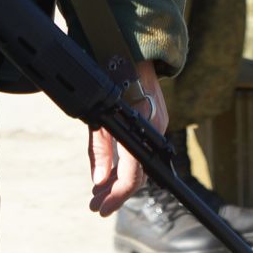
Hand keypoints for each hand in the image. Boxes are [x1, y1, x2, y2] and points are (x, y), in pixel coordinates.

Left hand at [89, 60, 165, 216]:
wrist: (128, 43)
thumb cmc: (109, 73)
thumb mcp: (98, 113)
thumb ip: (100, 148)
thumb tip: (99, 181)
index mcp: (144, 128)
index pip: (134, 175)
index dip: (117, 196)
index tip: (101, 209)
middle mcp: (155, 129)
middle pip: (138, 174)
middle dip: (115, 192)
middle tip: (96, 206)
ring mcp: (156, 124)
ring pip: (140, 163)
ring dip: (119, 180)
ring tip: (99, 193)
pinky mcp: (152, 119)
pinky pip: (140, 148)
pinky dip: (125, 163)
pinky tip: (110, 172)